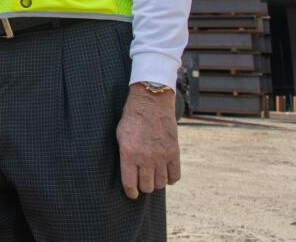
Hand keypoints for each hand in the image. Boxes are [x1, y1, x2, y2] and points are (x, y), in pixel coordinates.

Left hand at [116, 83, 180, 198]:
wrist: (151, 101)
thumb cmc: (132, 118)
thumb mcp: (120, 136)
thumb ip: (125, 155)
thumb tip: (129, 174)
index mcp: (129, 154)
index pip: (130, 184)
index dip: (131, 192)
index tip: (132, 194)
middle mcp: (145, 158)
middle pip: (147, 186)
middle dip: (144, 186)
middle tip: (143, 181)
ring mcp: (161, 156)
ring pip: (161, 184)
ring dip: (157, 182)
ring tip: (153, 175)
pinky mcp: (174, 152)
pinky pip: (175, 176)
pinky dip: (171, 178)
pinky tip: (166, 172)